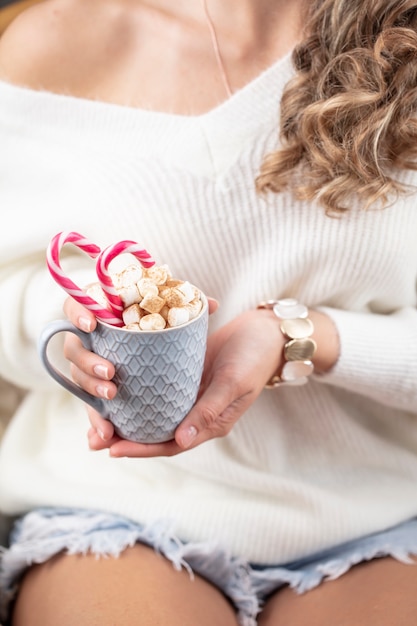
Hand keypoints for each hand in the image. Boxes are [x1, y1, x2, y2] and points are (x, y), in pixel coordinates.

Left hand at [84, 307, 283, 457]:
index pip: (170, 444)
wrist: (265, 331)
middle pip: (155, 430)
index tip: (112, 450)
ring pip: (152, 410)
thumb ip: (209, 411)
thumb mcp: (234, 384)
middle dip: (125, 437)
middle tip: (91, 438)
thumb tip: (181, 441)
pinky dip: (137, 390)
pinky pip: (156, 386)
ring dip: (126, 415)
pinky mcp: (182, 372)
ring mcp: (187, 392)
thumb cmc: (255, 358)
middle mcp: (195, 412)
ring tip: (95, 417)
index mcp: (209, 423)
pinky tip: (116, 385)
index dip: (141, 449)